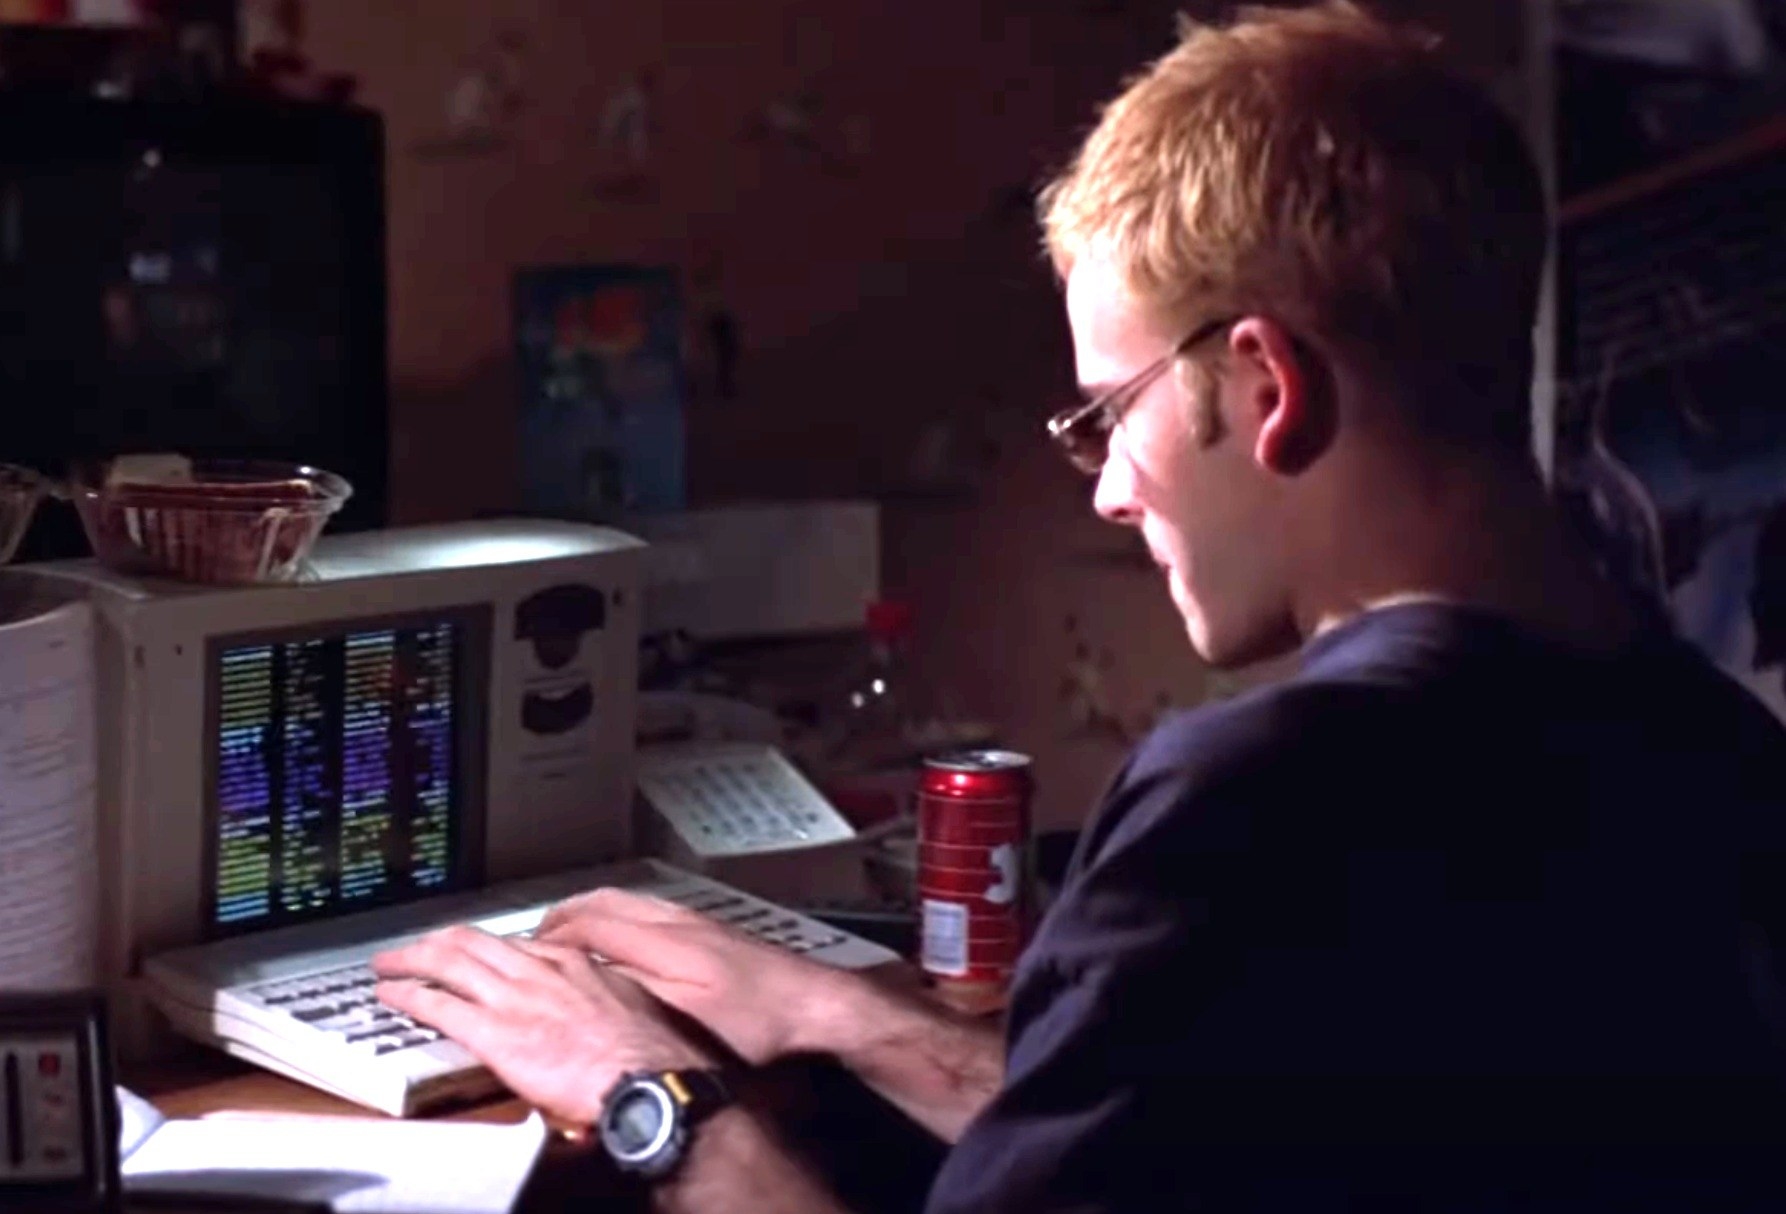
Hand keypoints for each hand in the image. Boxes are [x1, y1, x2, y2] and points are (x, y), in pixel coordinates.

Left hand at [371, 926, 711, 1128]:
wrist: (641, 1075)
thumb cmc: (644, 1049)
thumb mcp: (629, 1002)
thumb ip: (600, 993)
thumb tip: (596, 1003)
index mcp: (571, 963)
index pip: (515, 945)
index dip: (485, 947)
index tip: (473, 952)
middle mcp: (537, 970)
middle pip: (474, 942)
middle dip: (438, 942)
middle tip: (415, 946)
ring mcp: (513, 998)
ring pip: (449, 962)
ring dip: (413, 959)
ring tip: (389, 963)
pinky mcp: (494, 1032)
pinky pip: (439, 1006)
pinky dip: (409, 996)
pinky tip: (391, 995)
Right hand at [536, 887, 846, 1065]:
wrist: (815, 1005)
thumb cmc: (756, 1022)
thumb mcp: (684, 1018)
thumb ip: (631, 995)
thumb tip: (584, 982)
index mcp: (663, 940)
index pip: (590, 922)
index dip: (552, 934)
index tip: (525, 949)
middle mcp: (676, 920)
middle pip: (606, 902)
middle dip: (566, 916)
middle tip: (539, 936)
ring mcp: (696, 922)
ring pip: (630, 904)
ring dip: (593, 915)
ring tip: (570, 937)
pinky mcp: (712, 931)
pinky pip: (651, 912)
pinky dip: (622, 920)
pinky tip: (624, 943)